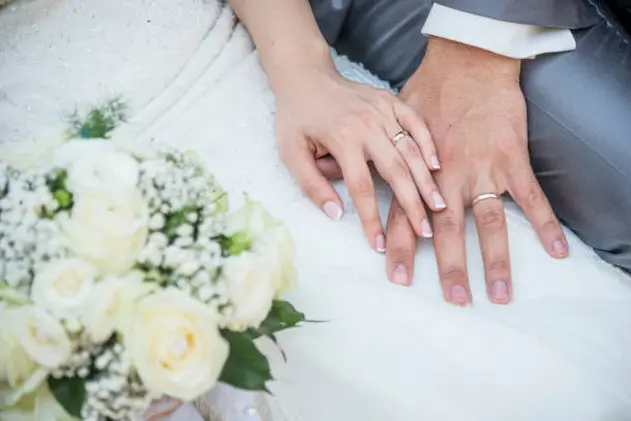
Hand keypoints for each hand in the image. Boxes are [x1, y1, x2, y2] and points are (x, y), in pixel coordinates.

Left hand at [275, 64, 445, 250]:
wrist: (305, 77)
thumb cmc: (296, 118)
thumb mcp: (290, 153)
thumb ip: (311, 184)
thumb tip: (336, 214)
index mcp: (342, 139)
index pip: (361, 188)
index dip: (371, 219)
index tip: (380, 244)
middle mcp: (367, 124)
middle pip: (396, 171)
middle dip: (411, 204)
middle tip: (424, 230)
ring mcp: (382, 110)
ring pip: (410, 150)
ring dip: (426, 180)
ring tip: (438, 205)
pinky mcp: (390, 101)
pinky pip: (415, 122)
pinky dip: (428, 143)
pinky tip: (437, 165)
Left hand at [385, 38, 567, 304]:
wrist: (466, 65)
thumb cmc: (425, 94)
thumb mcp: (388, 126)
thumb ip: (372, 159)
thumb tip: (336, 179)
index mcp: (417, 172)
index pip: (405, 218)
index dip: (401, 250)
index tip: (398, 280)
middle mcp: (448, 178)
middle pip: (447, 231)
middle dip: (450, 268)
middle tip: (455, 301)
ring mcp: (482, 170)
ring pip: (489, 223)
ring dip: (496, 259)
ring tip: (500, 294)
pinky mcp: (511, 159)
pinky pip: (531, 197)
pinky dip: (545, 223)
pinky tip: (557, 250)